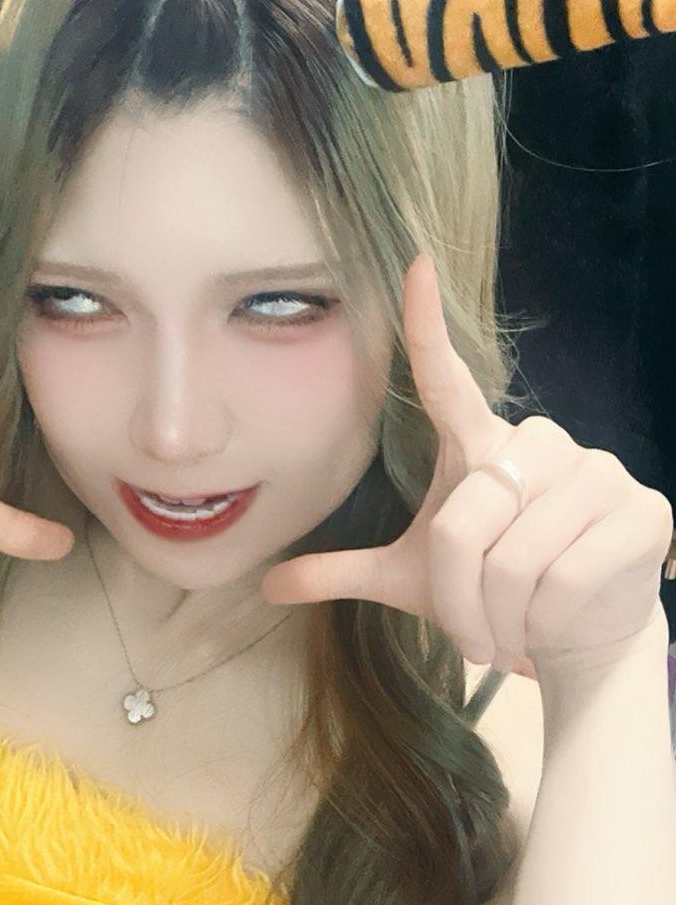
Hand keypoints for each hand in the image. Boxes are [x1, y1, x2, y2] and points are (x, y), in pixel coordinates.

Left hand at [260, 255, 672, 683]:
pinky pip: (566, 580)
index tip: (413, 266)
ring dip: (499, 617)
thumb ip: (344, 574)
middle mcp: (539, 443)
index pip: (446, 381)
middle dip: (459, 600)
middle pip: (464, 525)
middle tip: (474, 637)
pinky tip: (555, 624)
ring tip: (512, 633)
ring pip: (513, 561)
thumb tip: (266, 587)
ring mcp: (597, 473)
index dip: (427, 328)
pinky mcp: (641, 513)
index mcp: (479, 446)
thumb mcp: (413, 583)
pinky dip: (546, 621)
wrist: (577, 635)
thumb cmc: (488, 595)